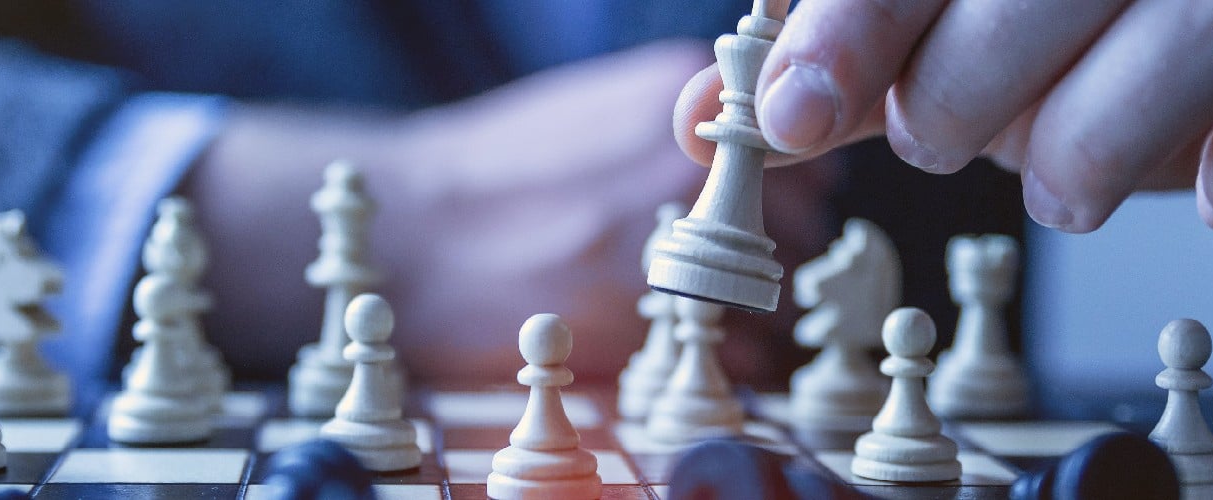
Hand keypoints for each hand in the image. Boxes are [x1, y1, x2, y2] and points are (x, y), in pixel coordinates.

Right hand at [192, 41, 835, 380]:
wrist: (411, 236)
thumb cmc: (493, 177)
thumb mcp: (592, 110)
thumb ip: (678, 127)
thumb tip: (749, 156)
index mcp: (678, 96)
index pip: (801, 149)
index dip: (778, 191)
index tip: (747, 211)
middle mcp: (689, 164)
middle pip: (799, 221)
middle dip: (764, 251)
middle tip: (705, 266)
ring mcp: (674, 241)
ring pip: (774, 292)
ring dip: (746, 309)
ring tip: (678, 306)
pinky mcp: (649, 321)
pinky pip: (739, 352)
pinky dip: (721, 358)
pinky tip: (664, 340)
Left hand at [677, 0, 1212, 260]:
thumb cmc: (1149, 42)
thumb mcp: (995, 42)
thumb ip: (868, 64)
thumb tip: (714, 112)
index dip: (859, 18)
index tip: (796, 110)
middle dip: (967, 90)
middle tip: (952, 140)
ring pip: (1197, 26)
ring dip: (1092, 148)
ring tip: (1067, 184)